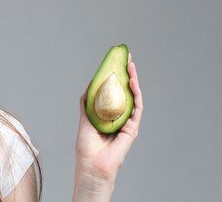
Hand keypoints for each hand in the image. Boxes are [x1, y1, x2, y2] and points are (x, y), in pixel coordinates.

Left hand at [75, 53, 143, 182]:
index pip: (115, 91)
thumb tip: (91, 83)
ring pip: (133, 97)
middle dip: (127, 73)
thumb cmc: (87, 145)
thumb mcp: (85, 117)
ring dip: (133, 79)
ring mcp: (127, 121)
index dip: (117, 76)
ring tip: (131, 64)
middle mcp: (119, 116)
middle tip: (127, 57)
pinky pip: (136, 107)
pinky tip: (132, 82)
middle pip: (126, 91)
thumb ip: (88, 101)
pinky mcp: (132, 128)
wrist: (91, 164)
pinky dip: (136, 94)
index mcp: (109, 113)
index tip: (117, 61)